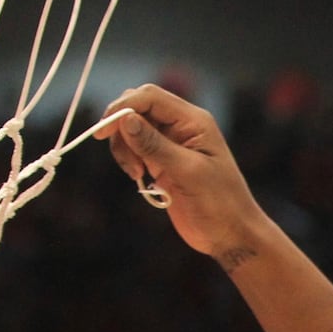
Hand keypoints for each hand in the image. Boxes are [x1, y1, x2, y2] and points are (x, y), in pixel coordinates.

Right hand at [98, 84, 264, 257]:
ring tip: (137, 174)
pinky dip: (129, 159)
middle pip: (137, 108)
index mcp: (193, 121)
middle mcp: (182, 127)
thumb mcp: (188, 172)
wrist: (230, 234)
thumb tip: (124, 118)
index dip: (122, 108)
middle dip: (122, 129)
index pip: (150, 96)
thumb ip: (155, 145)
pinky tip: (140, 178)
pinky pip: (135, 149)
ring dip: (124, 148)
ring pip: (132, 129)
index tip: (102, 132)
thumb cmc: (219, 203)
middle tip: (127, 160)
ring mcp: (171, 144)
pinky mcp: (162, 162)